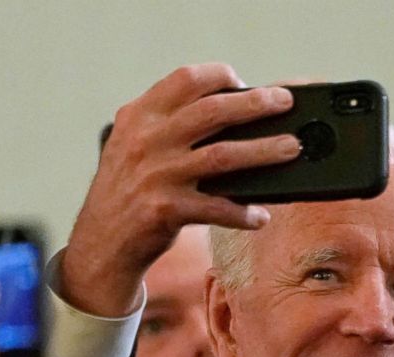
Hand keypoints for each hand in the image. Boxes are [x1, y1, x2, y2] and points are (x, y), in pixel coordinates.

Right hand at [61, 63, 300, 315]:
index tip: (245, 82)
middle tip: (285, 103)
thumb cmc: (131, 190)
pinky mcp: (165, 210)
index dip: (219, 76)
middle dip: (255, 104)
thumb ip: (170, 125)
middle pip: (212, 112)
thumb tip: (235, 113)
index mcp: (140, 116)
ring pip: (223, 156)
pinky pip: (217, 208)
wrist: (101, 244)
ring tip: (292, 148)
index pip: (185, 80)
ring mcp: (156, 175)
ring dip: (264, 151)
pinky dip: (243, 213)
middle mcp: (146, 140)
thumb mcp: (135, 146)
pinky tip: (261, 216)